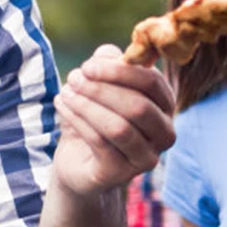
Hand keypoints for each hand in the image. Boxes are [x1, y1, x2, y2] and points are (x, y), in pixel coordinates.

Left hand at [52, 46, 174, 196]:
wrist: (78, 161)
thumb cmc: (94, 117)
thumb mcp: (100, 86)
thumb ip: (107, 65)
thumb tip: (106, 54)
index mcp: (165, 105)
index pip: (152, 82)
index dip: (119, 71)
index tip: (87, 66)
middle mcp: (164, 133)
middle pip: (138, 106)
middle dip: (102, 90)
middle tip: (73, 79)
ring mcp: (146, 157)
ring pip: (119, 127)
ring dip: (87, 106)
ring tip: (65, 93)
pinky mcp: (122, 173)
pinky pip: (100, 142)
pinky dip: (78, 121)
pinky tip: (62, 106)